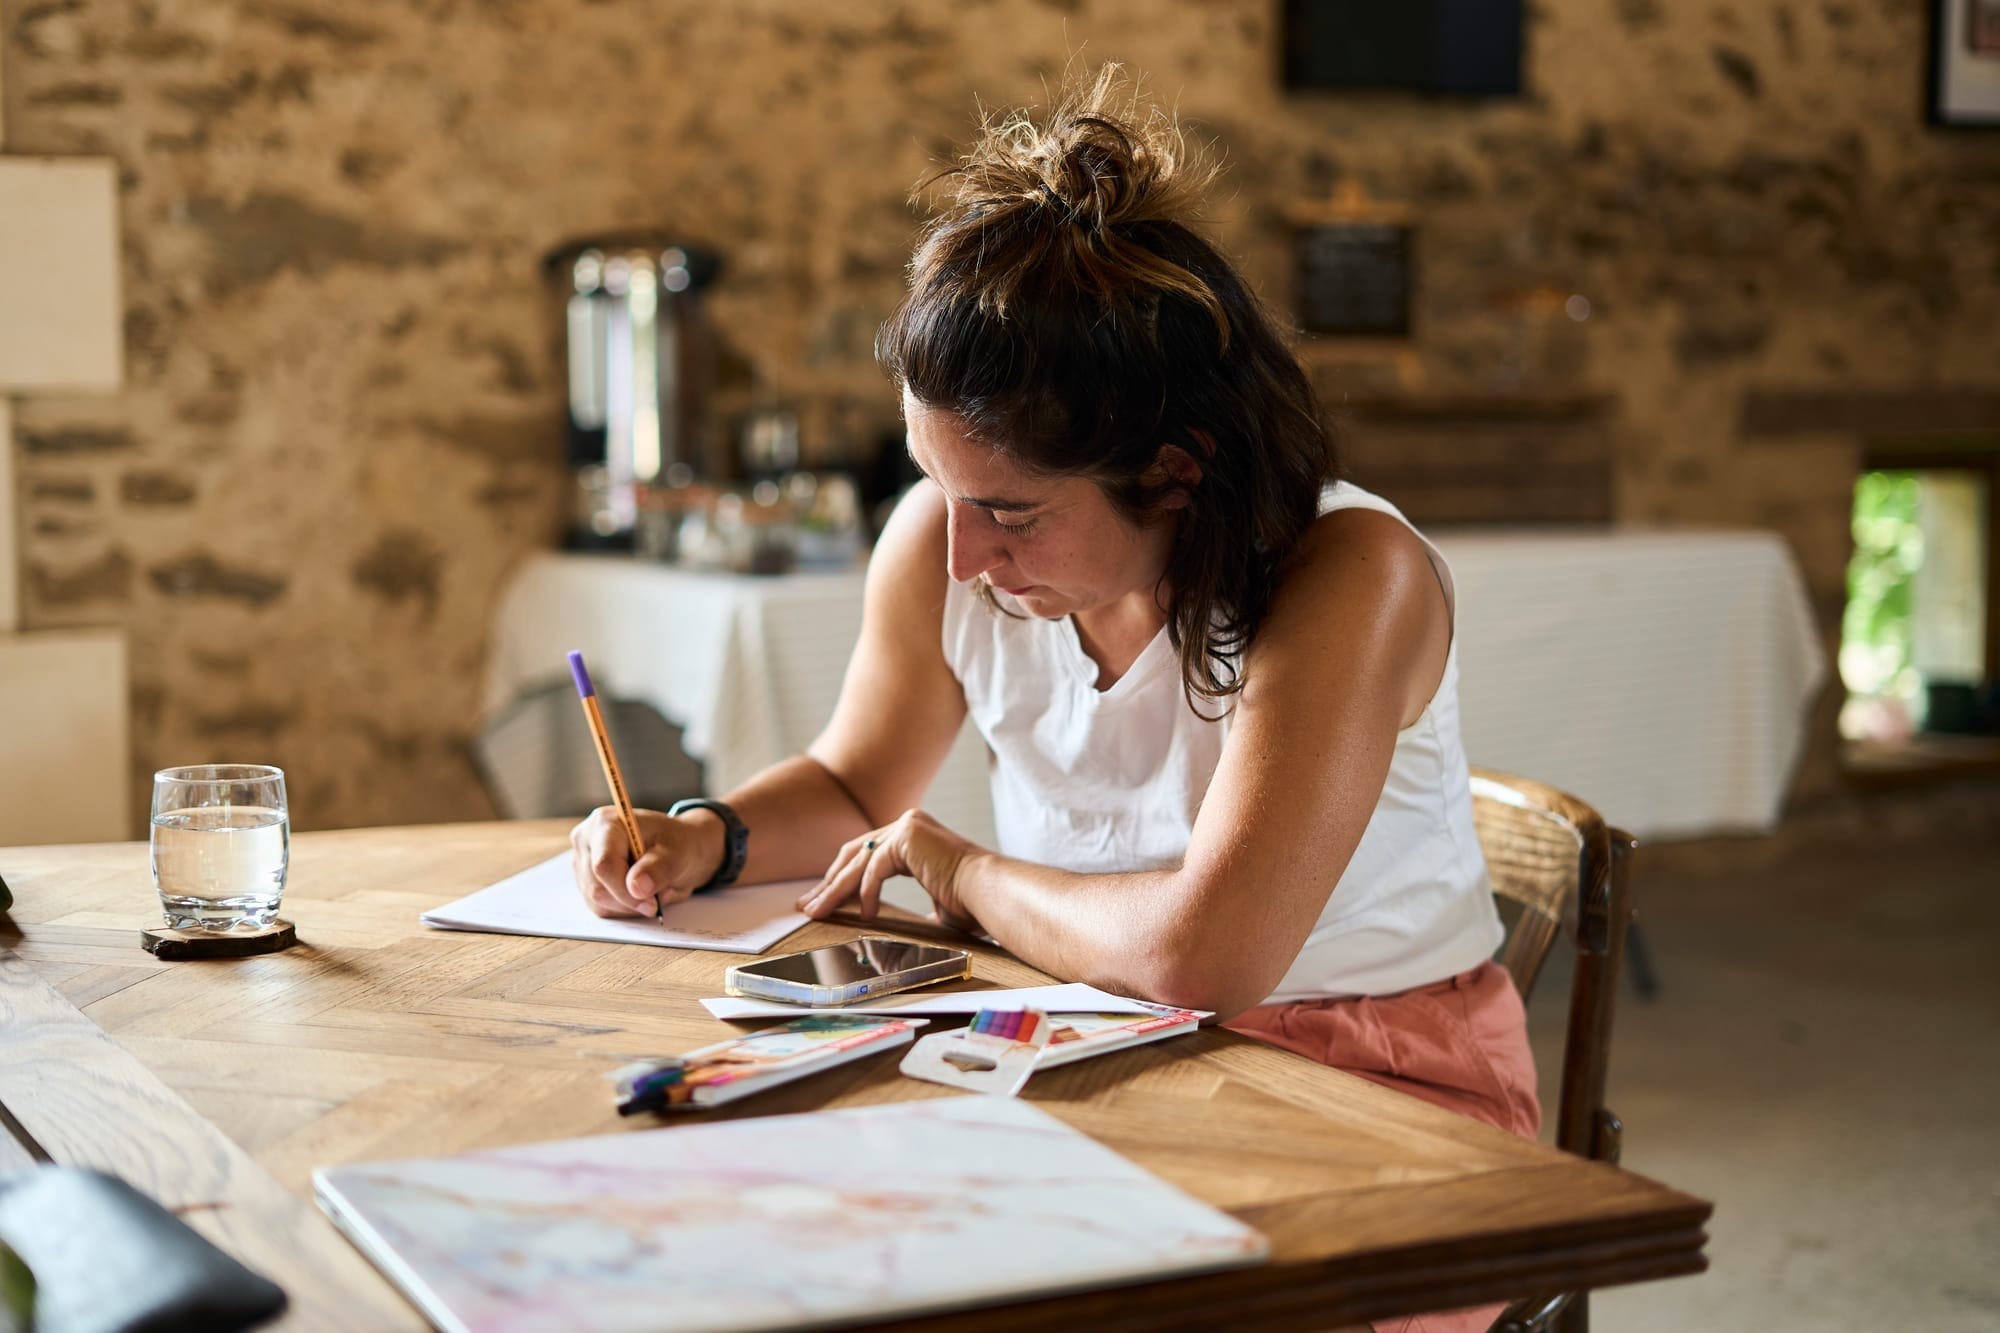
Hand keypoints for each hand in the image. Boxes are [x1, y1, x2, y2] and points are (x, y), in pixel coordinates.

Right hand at [569, 806, 721, 917]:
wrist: (674, 848)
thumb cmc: (675, 844)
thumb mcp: (677, 852)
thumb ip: (658, 868)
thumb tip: (637, 888)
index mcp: (606, 823)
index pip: (604, 866)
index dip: (625, 892)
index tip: (652, 904)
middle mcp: (586, 840)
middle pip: (598, 888)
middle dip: (631, 900)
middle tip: (661, 895)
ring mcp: (582, 861)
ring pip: (597, 902)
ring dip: (630, 906)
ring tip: (653, 890)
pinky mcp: (585, 881)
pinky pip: (600, 907)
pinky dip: (624, 908)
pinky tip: (640, 893)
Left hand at [795, 808, 980, 929]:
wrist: (992, 893)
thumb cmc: (973, 904)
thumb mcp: (934, 902)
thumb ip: (911, 906)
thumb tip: (897, 926)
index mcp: (915, 837)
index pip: (866, 854)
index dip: (842, 878)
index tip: (823, 900)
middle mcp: (909, 824)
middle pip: (854, 853)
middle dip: (828, 882)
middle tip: (808, 906)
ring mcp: (908, 826)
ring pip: (858, 860)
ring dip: (834, 890)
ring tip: (817, 913)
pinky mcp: (908, 836)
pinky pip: (874, 868)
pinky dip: (866, 893)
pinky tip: (866, 915)